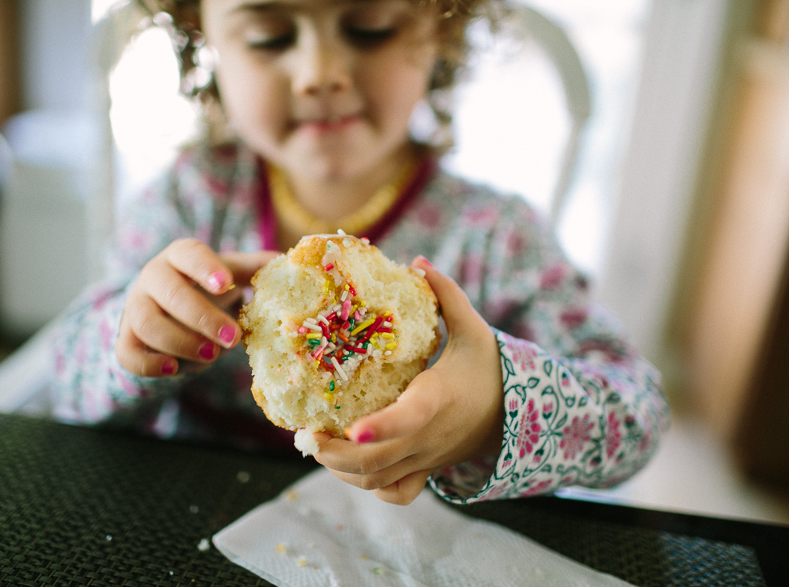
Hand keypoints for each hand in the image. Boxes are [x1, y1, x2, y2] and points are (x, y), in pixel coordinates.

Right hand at [116, 238, 277, 375]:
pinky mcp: (126, 339)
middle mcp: (153, 277)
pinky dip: (151, 364)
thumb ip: (259, 268)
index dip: (206, 266)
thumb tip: (292, 264)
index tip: (226, 284)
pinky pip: (127, 352)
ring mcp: (135, 308)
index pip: (188, 252)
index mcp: (181, 256)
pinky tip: (176, 369)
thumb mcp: (232, 274)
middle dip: (202, 317)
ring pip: (147, 323)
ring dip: (182, 342)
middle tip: (233, 339)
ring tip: (212, 356)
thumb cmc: (205, 289)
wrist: (166, 311)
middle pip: (168, 293)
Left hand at [313, 256, 503, 504]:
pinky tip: (346, 464)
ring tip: (313, 444)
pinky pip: (393, 491)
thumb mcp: (474, 329)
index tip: (352, 429)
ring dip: (340, 470)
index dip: (382, 428)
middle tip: (304, 435)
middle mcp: (429, 435)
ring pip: (377, 481)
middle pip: (378, 461)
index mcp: (438, 399)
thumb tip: (417, 263)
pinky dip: (365, 485)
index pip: (410, 419)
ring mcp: (426, 458)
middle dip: (334, 454)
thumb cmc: (488, 368)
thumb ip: (447, 296)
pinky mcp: (425, 470)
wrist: (513, 414)